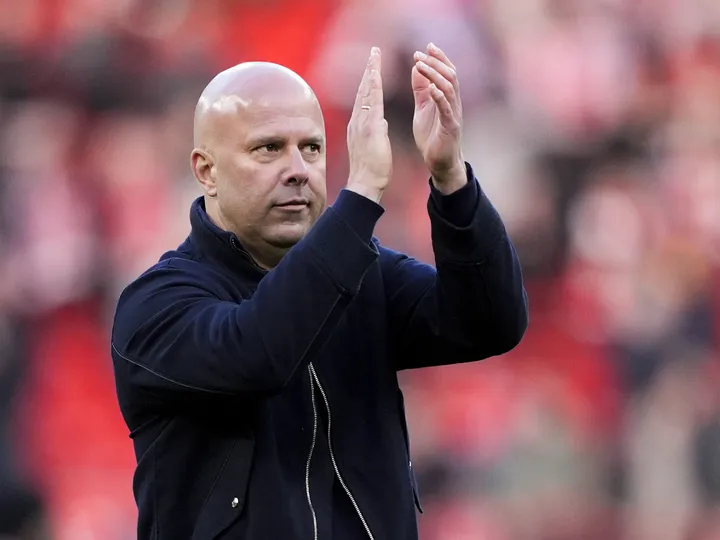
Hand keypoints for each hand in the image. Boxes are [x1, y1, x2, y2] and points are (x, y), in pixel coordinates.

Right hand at [346, 47, 392, 203]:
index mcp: (360, 126)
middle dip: (369, 70)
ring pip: (366, 93)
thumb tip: (382, 122)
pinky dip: (373, 87)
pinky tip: (376, 74)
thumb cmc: (371, 170)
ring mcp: (361, 124)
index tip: (374, 66)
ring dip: (370, 73)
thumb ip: (377, 131)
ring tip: (374, 56)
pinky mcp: (368, 128)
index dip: (370, 80)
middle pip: (363, 90)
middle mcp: (357, 121)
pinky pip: (371, 103)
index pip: (365, 98)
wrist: (365, 184)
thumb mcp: (376, 145)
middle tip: (373, 51)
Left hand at [412, 43, 465, 193]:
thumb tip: (416, 67)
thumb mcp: (423, 108)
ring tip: (422, 65)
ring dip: (435, 75)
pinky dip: (440, 97)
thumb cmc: (431, 136)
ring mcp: (454, 114)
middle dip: (436, 62)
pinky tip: (432, 88)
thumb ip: (421, 90)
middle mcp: (454, 103)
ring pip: (450, 88)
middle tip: (420, 53)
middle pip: (450, 75)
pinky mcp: (451, 127)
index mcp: (446, 98)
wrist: (439, 163)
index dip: (438, 58)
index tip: (426, 47)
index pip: (446, 72)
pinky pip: (447, 109)